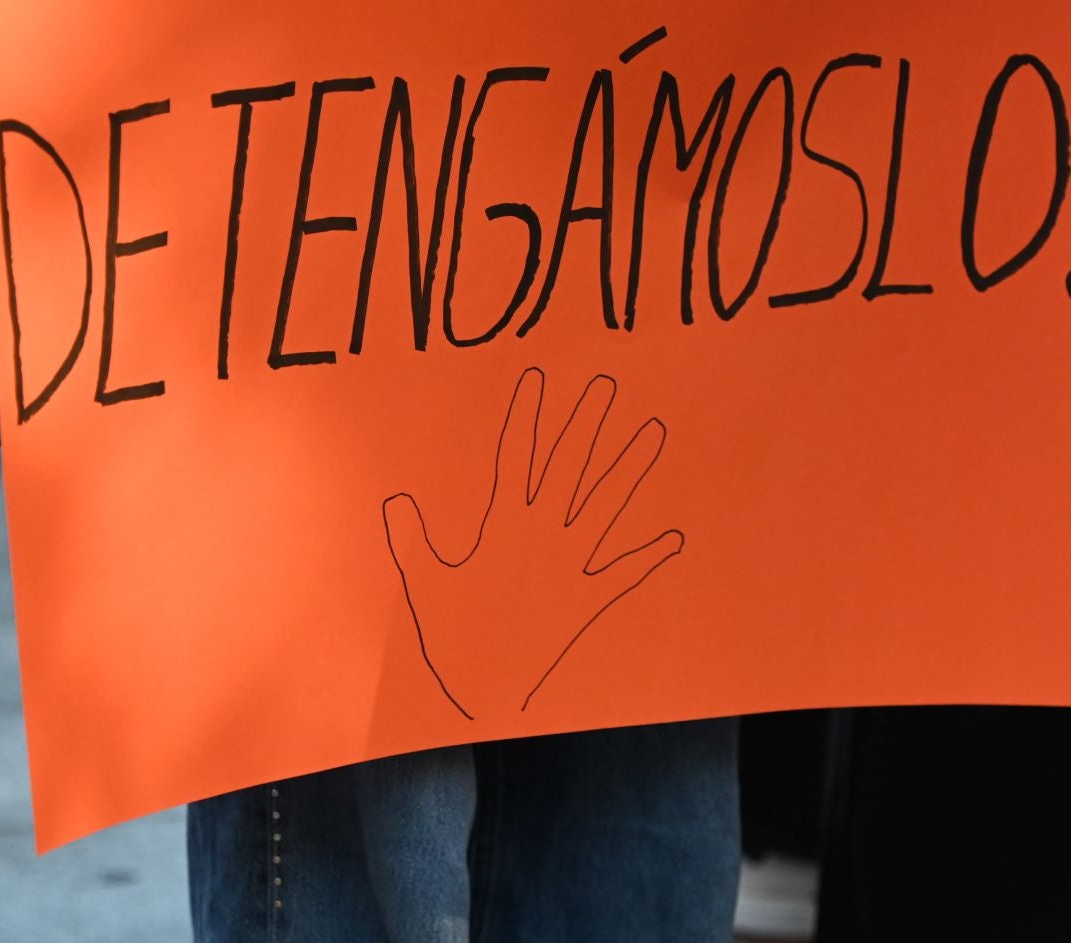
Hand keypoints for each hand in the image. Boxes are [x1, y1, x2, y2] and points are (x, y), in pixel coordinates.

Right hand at [382, 369, 682, 719]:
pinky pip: (625, 574)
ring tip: (653, 433)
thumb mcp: (424, 584)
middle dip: (587, 424)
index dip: (527, 415)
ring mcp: (573, 567)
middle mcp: (545, 537)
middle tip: (607, 384)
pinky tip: (674, 539)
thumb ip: (411, 541)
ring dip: (629, 468)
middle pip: (570, 467)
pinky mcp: (589, 600)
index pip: (516, 457)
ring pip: (607, 505)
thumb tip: (396, 500)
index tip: (538, 378)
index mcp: (505, 527)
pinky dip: (649, 557)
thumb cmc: (453, 638)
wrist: (488, 693)